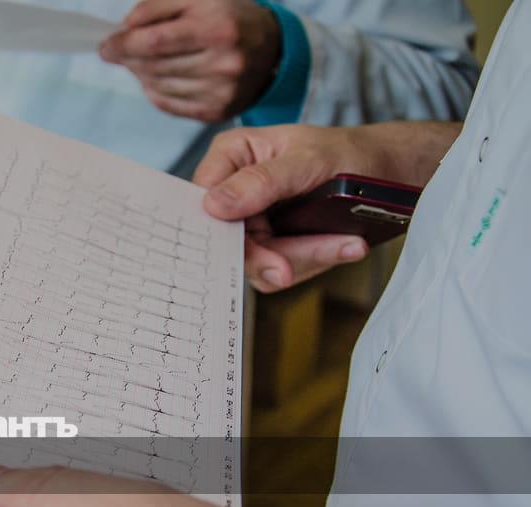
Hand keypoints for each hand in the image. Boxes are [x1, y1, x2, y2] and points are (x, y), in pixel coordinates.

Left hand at [99, 0, 281, 121]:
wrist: (270, 47)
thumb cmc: (228, 16)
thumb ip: (158, 6)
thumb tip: (126, 29)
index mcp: (218, 29)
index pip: (156, 41)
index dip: (124, 44)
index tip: (105, 46)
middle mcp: (224, 64)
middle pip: (155, 66)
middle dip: (129, 58)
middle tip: (119, 51)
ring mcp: (222, 92)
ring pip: (159, 88)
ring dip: (141, 74)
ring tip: (141, 61)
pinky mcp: (218, 111)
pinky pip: (170, 105)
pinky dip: (155, 92)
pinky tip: (157, 78)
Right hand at [196, 123, 457, 292]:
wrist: (387, 171)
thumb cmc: (348, 152)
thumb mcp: (309, 159)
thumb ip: (262, 181)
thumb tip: (214, 205)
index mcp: (231, 155)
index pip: (205, 202)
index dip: (225, 231)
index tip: (260, 252)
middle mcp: (234, 188)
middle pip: (233, 239)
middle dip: (279, 253)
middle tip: (317, 258)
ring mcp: (252, 220)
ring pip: (258, 261)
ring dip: (307, 258)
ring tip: (350, 244)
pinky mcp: (272, 243)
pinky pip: (280, 268)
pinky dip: (316, 261)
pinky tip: (346, 245)